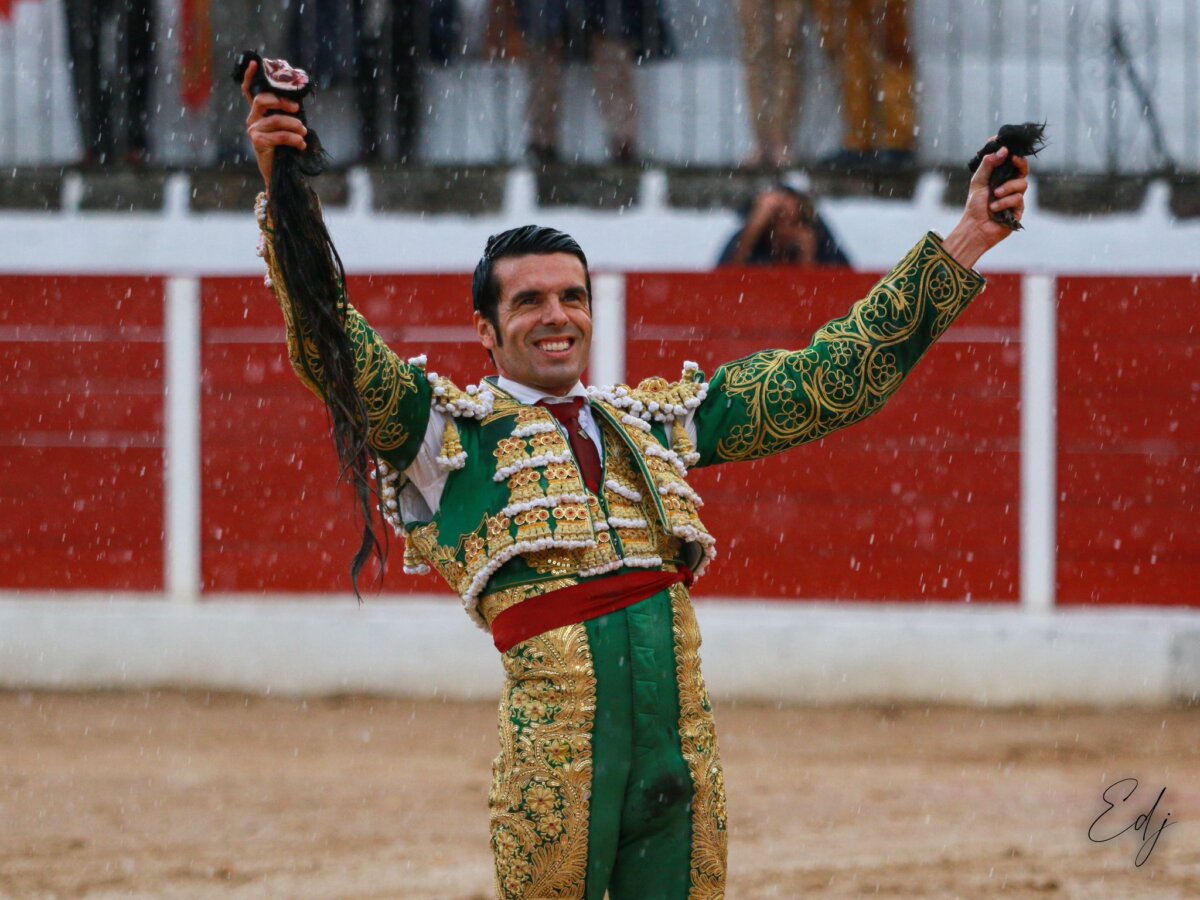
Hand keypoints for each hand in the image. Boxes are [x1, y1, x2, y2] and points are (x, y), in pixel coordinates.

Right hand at [242, 60, 307, 189]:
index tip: (256, 63)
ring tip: (303, 132)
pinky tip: (300, 144)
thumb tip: (298, 104)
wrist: (279, 173)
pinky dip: (294, 139)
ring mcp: (254, 130)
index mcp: (258, 113)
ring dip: (294, 125)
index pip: (250, 91)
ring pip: (276, 120)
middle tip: (297, 109)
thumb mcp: (286, 128)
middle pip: (263, 100)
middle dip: (282, 102)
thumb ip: (287, 115)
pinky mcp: (258, 142)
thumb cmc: (284, 148)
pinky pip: (279, 135)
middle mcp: (253, 119)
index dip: (251, 76)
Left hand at [943, 145, 1029, 268]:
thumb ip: (988, 165)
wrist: (975, 228)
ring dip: (1007, 188)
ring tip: (994, 196)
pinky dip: (1004, 202)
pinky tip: (995, 209)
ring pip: (1022, 183)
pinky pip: (1018, 199)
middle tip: (1013, 159)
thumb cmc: (975, 206)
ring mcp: (1016, 196)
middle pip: (1023, 168)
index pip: (1009, 160)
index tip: (1006, 145)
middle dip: (1020, 163)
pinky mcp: (1019, 209)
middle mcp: (1010, 184)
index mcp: (1000, 177)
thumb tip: (1003, 150)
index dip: (1011, 151)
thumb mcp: (978, 182)